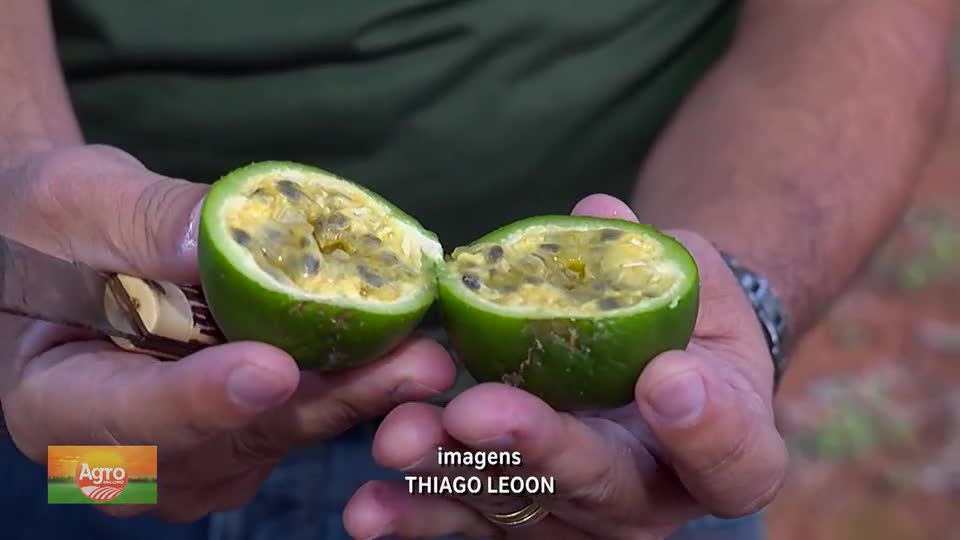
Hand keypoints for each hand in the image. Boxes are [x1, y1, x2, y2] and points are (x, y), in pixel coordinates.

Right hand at [0, 145, 456, 521]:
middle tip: (410, 368)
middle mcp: (130, 455)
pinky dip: (354, 386)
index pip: (130, 415)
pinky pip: (303, 416)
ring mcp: (194, 454)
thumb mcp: (72, 204)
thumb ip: (137, 223)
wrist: (77, 252)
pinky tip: (409, 352)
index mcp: (56, 406)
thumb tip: (223, 235)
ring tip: (429, 362)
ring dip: (359, 398)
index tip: (270, 371)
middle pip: (232, 440)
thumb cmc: (53, 227)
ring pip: (282, 434)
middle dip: (325, 402)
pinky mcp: (244, 435)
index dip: (203, 398)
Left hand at [343, 194, 787, 538]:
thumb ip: (649, 259)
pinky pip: (469, 519)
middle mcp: (656, 501)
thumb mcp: (692, 279)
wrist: (653, 366)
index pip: (734, 462)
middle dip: (535, 448)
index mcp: (729, 449)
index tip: (668, 379)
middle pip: (602, 488)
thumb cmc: (685, 318)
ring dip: (453, 475)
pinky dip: (416, 512)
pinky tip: (366, 506)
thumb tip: (595, 215)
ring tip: (399, 442)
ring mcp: (583, 518)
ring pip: (520, 508)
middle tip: (478, 412)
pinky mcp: (522, 520)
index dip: (706, 432)